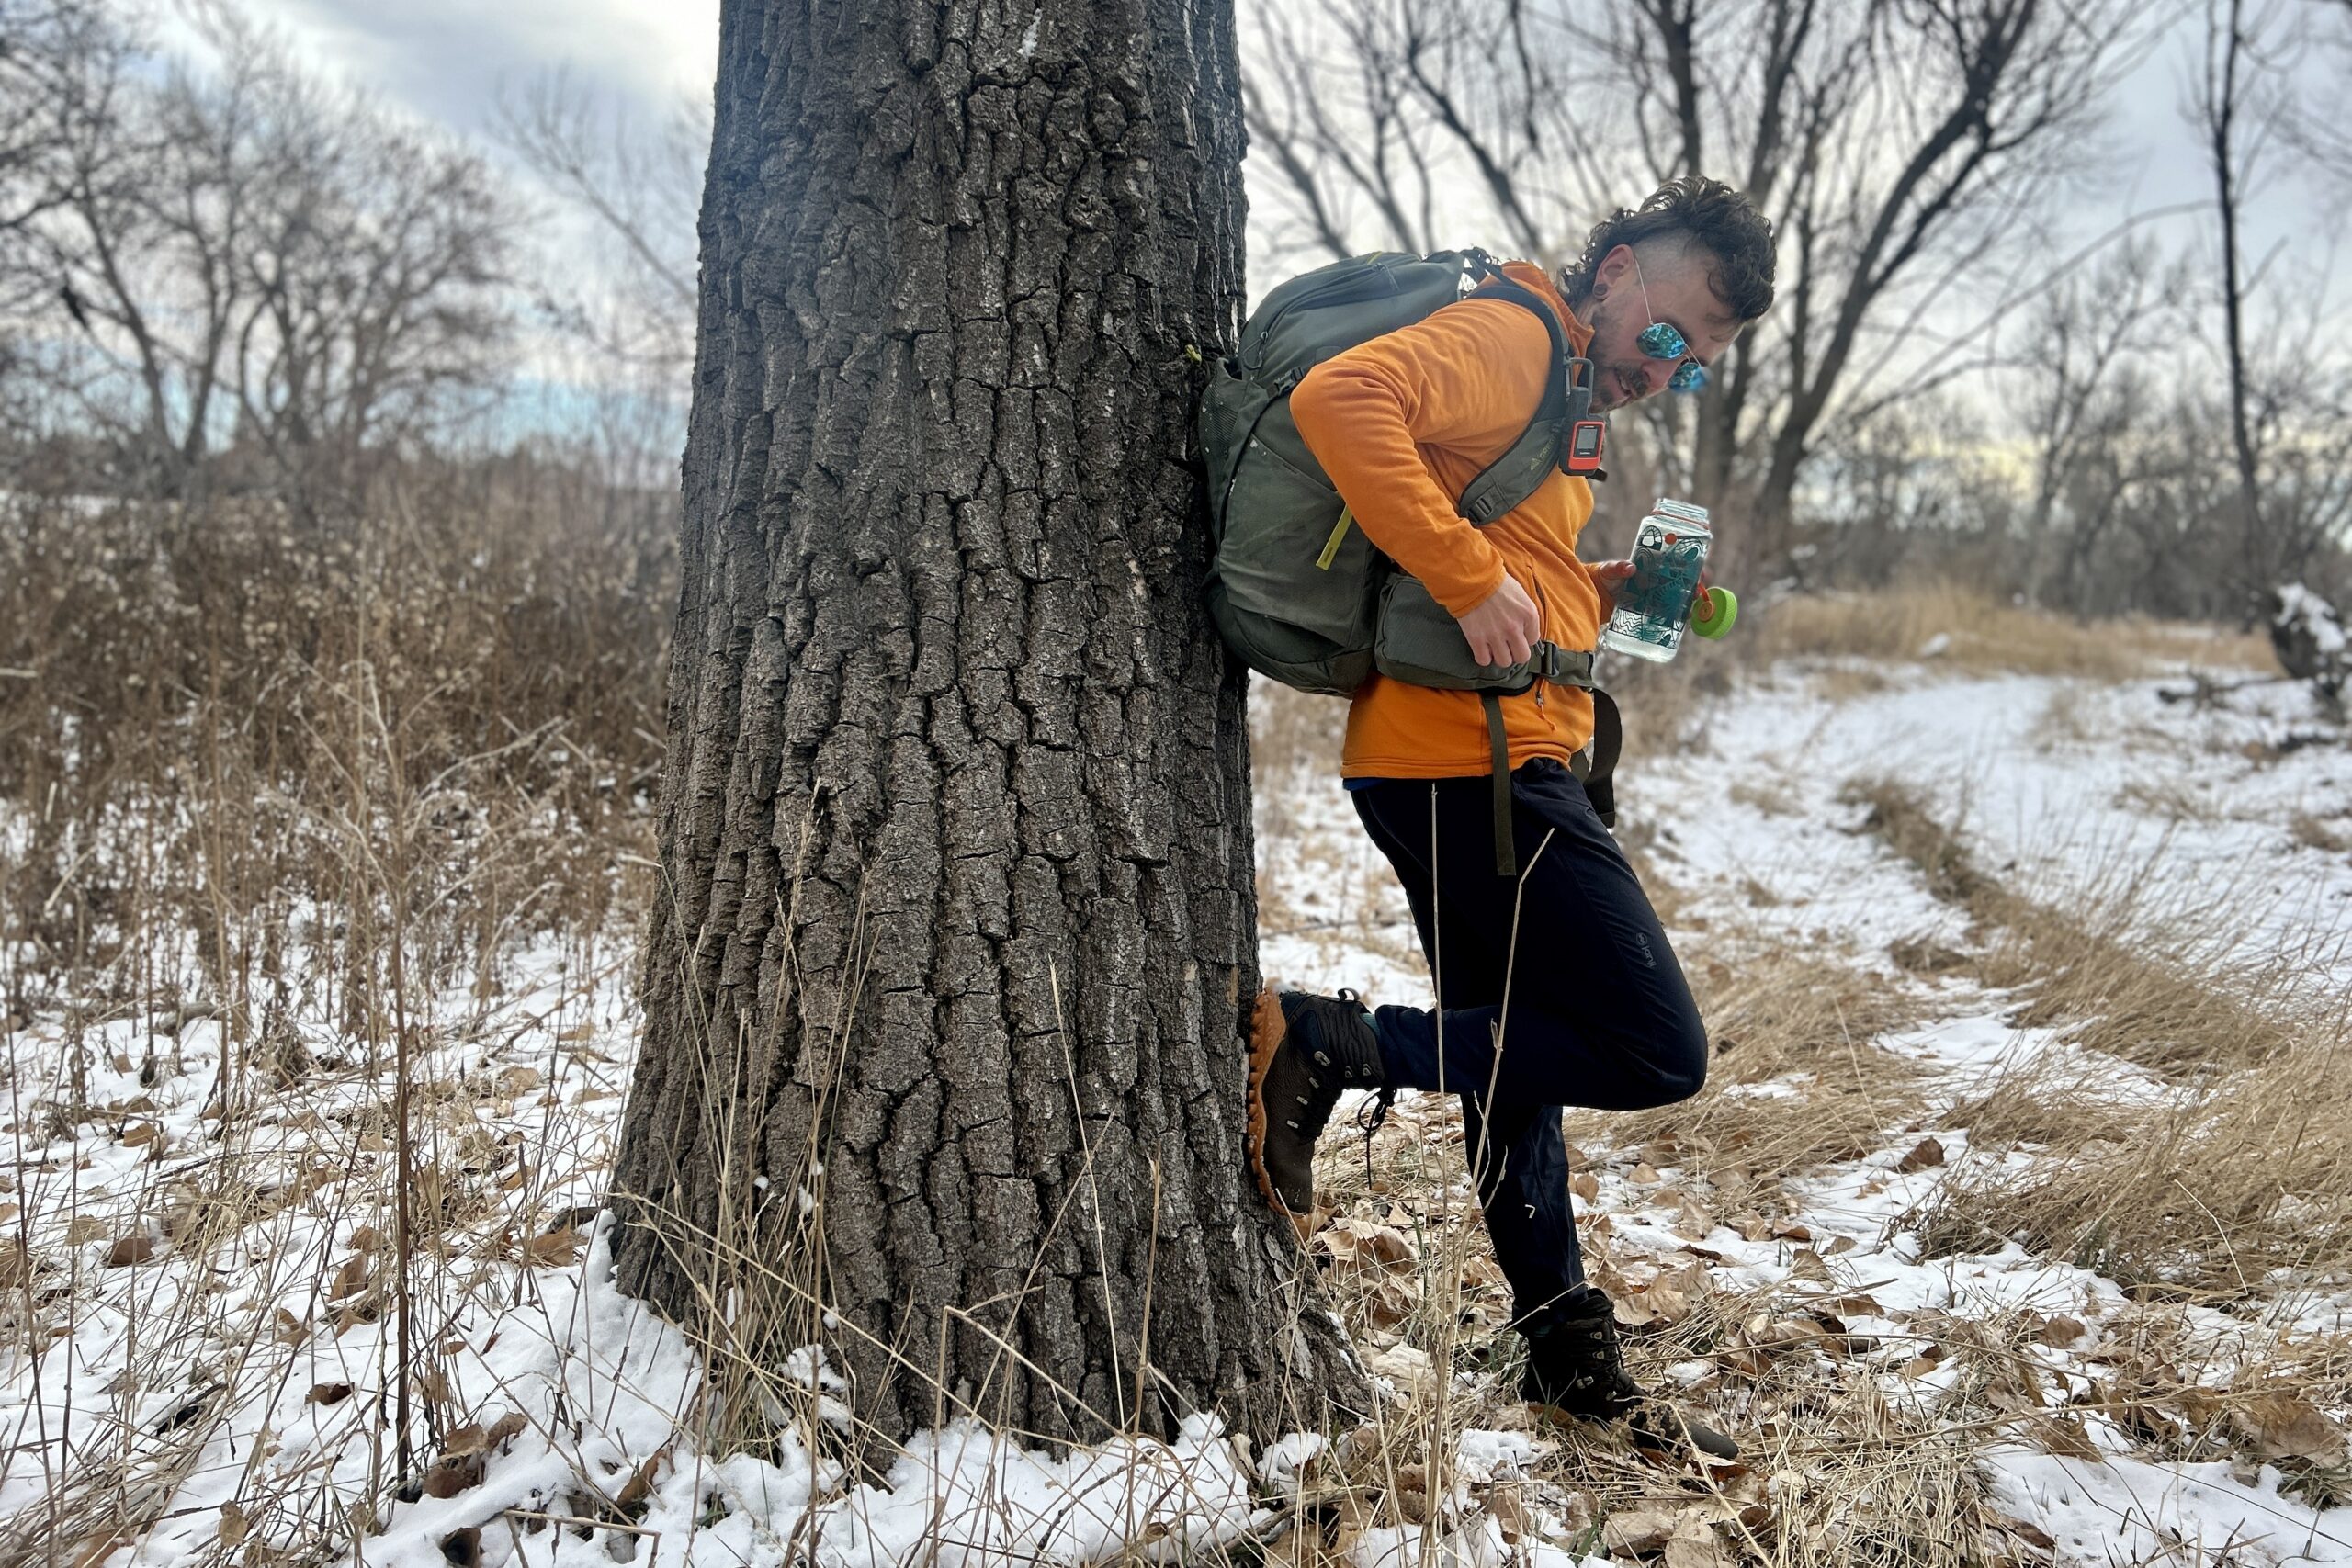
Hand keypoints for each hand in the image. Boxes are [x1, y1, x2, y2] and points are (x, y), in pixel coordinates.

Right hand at [1456, 573, 1540, 667]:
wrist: (1472, 579)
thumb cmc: (1497, 583)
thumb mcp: (1521, 595)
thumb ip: (1526, 615)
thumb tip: (1526, 632)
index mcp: (1528, 615)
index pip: (1533, 640)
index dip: (1524, 637)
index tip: (1517, 632)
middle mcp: (1514, 628)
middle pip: (1522, 657)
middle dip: (1516, 652)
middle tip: (1508, 645)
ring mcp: (1495, 635)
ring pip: (1504, 661)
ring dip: (1500, 656)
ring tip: (1495, 646)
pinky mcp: (1477, 639)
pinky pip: (1484, 660)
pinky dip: (1484, 657)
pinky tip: (1483, 648)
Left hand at [1589, 558, 1713, 621]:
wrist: (1590, 597)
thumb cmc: (1600, 577)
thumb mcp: (1608, 569)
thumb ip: (1617, 567)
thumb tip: (1630, 568)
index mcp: (1651, 566)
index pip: (1676, 563)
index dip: (1692, 565)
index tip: (1701, 567)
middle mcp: (1655, 581)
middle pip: (1682, 582)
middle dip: (1695, 585)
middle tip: (1699, 589)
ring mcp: (1652, 597)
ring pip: (1677, 599)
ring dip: (1688, 602)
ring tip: (1694, 606)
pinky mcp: (1647, 612)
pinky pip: (1666, 615)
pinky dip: (1676, 617)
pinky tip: (1683, 620)